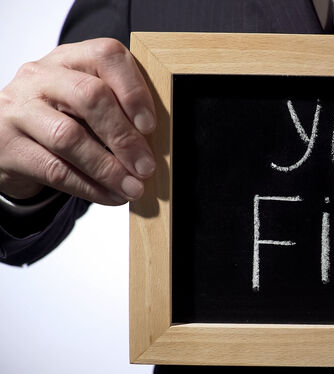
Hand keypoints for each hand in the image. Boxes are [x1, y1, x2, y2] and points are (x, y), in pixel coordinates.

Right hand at [0, 38, 155, 204]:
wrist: (8, 141)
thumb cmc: (61, 118)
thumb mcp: (88, 105)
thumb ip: (118, 110)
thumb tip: (157, 143)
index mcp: (69, 59)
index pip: (106, 56)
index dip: (133, 91)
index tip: (150, 126)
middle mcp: (40, 77)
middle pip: (89, 96)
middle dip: (124, 136)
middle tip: (146, 166)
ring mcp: (18, 110)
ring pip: (68, 137)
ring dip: (109, 168)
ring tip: (132, 187)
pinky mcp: (7, 146)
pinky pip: (55, 170)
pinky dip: (90, 187)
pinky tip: (111, 196)